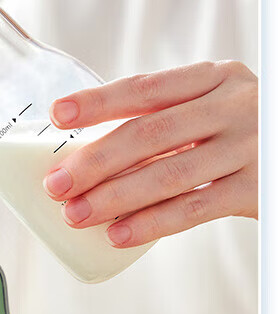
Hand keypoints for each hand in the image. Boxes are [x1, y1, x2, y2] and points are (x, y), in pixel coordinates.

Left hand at [43, 60, 257, 247]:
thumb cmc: (249, 135)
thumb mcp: (219, 109)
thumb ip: (172, 120)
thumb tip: (91, 154)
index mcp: (216, 79)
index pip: (148, 88)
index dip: (100, 101)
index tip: (59, 114)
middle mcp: (234, 106)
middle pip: (152, 131)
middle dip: (97, 159)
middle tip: (57, 183)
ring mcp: (248, 147)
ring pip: (169, 173)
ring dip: (116, 197)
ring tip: (77, 214)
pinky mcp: (256, 189)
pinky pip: (195, 209)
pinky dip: (153, 223)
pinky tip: (119, 235)